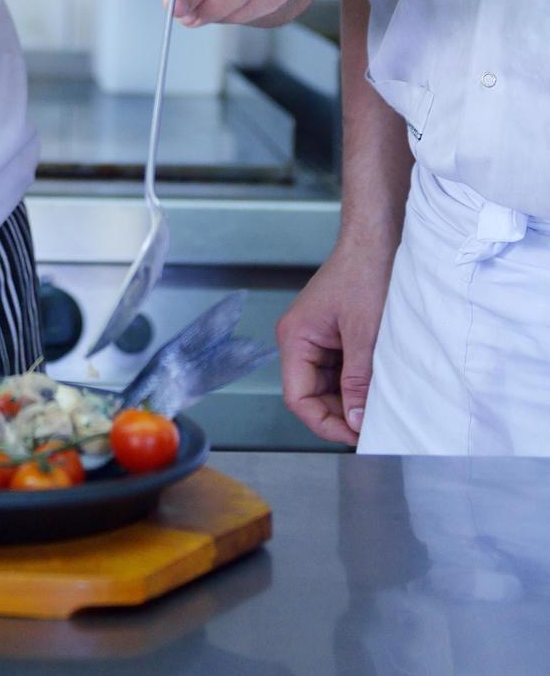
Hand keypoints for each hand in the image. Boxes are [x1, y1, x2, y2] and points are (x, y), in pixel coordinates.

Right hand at [276, 236, 393, 446]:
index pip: (297, 398)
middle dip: (341, 413)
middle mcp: (300, 340)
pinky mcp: (335, 335)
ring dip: (352, 397)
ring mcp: (318, 338)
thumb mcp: (365, 334)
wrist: (378, 239)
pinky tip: (380, 385)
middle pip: (312, 395)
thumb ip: (358, 380)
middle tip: (374, 427)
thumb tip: (358, 421)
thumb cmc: (366, 272)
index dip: (324, 422)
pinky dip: (359, 381)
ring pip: (329, 385)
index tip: (356, 435)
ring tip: (381, 406)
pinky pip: (342, 370)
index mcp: (295, 338)